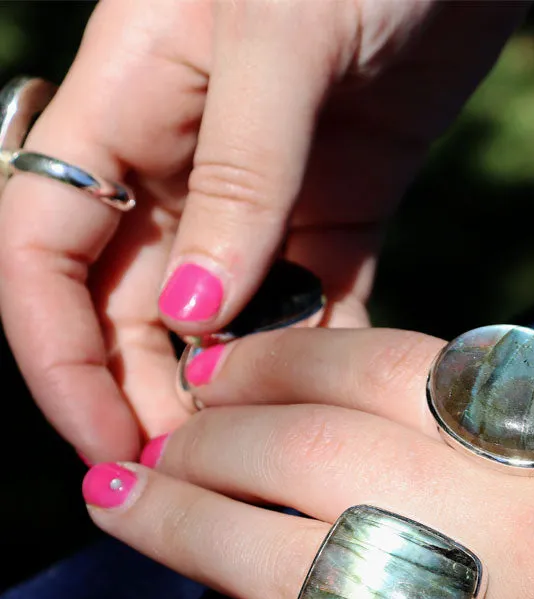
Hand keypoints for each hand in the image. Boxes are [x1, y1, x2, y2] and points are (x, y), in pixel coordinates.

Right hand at [0, 0, 526, 462]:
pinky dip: (317, 353)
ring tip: (256, 452)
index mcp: (124, 113)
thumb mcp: (280, 44)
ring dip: (231, 390)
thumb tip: (198, 315)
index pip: (44, 255)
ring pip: (222, 319)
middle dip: (149, 393)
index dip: (58, 359)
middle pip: (130, 309)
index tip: (105, 441)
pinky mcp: (341, 211)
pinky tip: (331, 403)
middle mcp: (182, 167)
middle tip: (190, 471)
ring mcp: (264, 196)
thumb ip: (239, 179)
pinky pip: (315, 301)